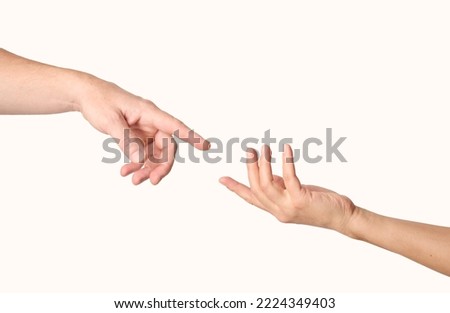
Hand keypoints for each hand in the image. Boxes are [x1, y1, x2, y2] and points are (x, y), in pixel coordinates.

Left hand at [78, 75, 208, 184]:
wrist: (86, 95)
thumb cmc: (99, 101)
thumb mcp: (110, 121)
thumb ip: (126, 140)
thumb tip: (141, 160)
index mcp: (149, 112)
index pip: (175, 126)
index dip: (192, 137)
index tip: (207, 147)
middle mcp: (151, 122)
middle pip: (167, 147)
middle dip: (162, 166)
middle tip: (152, 181)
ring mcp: (144, 130)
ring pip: (155, 154)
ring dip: (147, 168)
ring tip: (133, 180)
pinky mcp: (136, 136)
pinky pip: (142, 154)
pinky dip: (136, 165)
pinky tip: (125, 172)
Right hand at [219, 145, 356, 232]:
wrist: (343, 218)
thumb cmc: (321, 205)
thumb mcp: (296, 195)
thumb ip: (281, 188)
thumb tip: (269, 173)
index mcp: (276, 210)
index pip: (251, 199)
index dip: (235, 188)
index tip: (221, 179)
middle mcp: (279, 211)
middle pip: (256, 187)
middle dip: (250, 167)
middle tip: (250, 149)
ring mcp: (289, 207)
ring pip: (266, 183)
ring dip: (263, 163)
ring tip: (263, 147)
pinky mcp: (301, 200)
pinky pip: (288, 177)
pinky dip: (285, 161)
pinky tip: (286, 149)